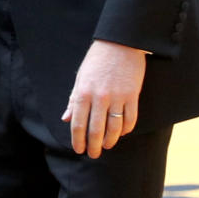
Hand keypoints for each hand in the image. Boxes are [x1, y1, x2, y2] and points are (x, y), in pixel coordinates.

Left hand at [62, 40, 146, 158]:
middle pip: (96, 130)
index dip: (78, 140)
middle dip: (93, 146)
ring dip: (110, 141)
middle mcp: (99, 98)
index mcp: (84, 93)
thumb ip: (74, 100)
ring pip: (114, 128)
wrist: (120, 43)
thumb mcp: (80, 78)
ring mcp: (117, 97)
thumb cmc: (97, 60)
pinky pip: (130, 119)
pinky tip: (122, 133)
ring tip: (107, 146)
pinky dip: (126, 129)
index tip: (79, 150)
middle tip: (93, 154)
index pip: (78, 124)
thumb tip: (66, 119)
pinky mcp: (132, 95)